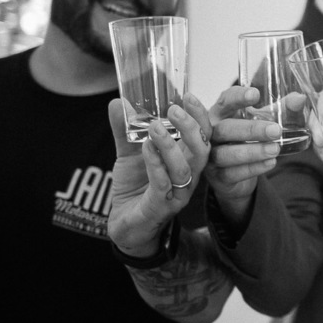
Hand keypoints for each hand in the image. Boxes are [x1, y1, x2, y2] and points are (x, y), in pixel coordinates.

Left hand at [107, 95, 210, 256]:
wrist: (126, 226)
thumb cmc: (136, 188)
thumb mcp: (129, 154)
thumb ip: (125, 130)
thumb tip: (118, 102)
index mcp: (187, 160)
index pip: (203, 136)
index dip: (199, 116)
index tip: (188, 96)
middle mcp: (189, 176)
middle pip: (202, 150)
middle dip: (191, 127)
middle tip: (174, 109)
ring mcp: (177, 193)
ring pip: (184, 168)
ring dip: (171, 146)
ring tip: (155, 127)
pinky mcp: (160, 207)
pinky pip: (163, 185)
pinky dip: (155, 165)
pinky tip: (146, 149)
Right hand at [206, 86, 284, 219]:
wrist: (237, 173)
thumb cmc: (249, 138)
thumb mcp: (265, 120)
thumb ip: (282, 109)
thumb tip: (299, 99)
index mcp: (221, 113)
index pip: (225, 100)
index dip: (238, 97)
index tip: (255, 94)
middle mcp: (211, 133)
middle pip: (226, 129)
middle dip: (251, 129)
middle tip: (276, 130)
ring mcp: (210, 155)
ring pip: (227, 153)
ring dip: (253, 151)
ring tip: (275, 149)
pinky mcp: (217, 176)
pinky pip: (232, 173)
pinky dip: (253, 168)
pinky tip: (270, 163)